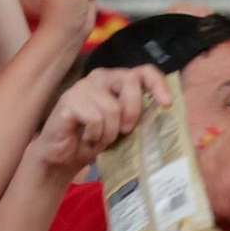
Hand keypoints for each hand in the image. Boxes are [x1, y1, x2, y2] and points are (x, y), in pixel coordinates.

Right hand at [36, 64, 169, 174]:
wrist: (62, 158)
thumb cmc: (94, 140)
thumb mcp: (122, 127)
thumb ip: (137, 115)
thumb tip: (164, 114)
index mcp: (115, 81)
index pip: (143, 71)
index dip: (158, 84)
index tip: (167, 104)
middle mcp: (99, 77)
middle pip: (130, 81)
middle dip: (133, 111)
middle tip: (125, 131)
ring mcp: (82, 87)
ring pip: (113, 108)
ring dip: (109, 132)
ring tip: (99, 140)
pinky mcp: (69, 101)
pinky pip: (96, 118)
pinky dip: (95, 136)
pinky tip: (86, 138)